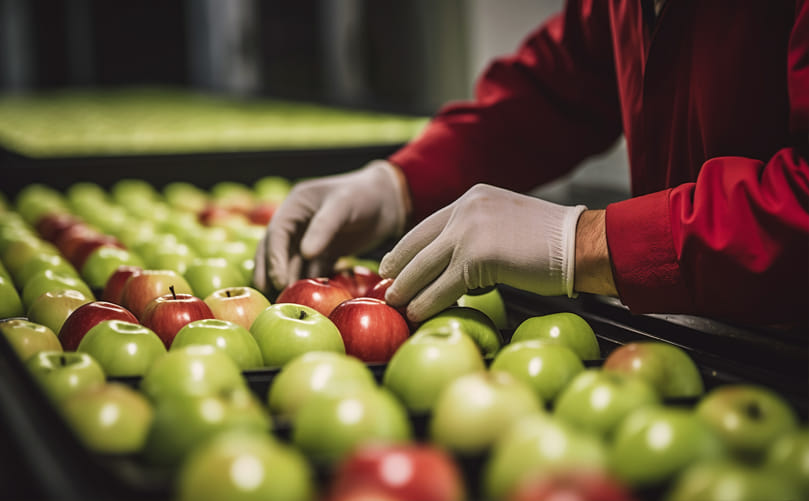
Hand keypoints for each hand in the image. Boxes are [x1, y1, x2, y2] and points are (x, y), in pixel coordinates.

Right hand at [254, 160, 408, 290]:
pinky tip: (310, 297)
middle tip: (272, 296)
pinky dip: (309, 282)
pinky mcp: (324, 252)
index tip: (277, 279)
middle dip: (273, 272)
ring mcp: (310, 238)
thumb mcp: (343, 205)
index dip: (274, 257)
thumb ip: (324, 227)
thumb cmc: (364, 195)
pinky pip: (312, 269)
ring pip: (293, 262)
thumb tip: (305, 253)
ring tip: (289, 301)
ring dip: (290, 280)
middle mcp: (297, 222)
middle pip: (277, 250)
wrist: (388, 201)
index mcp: (296, 205)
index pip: (277, 233)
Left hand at [379, 184, 585, 321]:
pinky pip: (442, 285)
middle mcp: (465, 209)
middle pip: (418, 245)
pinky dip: (426, 302)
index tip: (391, 265)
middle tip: (386, 288)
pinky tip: (418, 313)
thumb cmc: (552, 242)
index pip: (426, 226)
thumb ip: (478, 233)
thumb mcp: (506, 223)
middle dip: (398, 270)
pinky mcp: (477, 257)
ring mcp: (469, 231)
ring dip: (406, 289)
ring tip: (396, 305)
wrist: (581, 244)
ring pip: (424, 266)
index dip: (405, 249)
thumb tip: (455, 263)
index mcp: (471, 199)